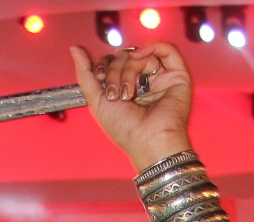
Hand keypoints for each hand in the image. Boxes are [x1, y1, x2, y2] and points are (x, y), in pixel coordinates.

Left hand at [69, 41, 192, 170]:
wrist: (147, 142)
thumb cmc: (124, 130)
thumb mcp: (96, 101)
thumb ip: (85, 74)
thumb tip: (75, 48)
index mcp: (126, 87)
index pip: (113, 61)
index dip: (104, 64)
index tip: (99, 78)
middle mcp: (143, 81)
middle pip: (125, 56)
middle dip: (114, 71)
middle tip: (115, 95)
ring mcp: (160, 78)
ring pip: (141, 54)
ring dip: (129, 69)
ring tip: (128, 93)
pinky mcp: (177, 76)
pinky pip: (165, 49)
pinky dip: (151, 48)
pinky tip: (141, 58)